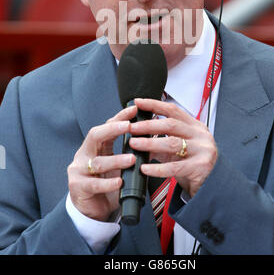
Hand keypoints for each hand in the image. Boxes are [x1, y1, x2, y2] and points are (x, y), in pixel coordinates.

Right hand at [67, 105, 136, 221]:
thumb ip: (129, 151)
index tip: (134, 110)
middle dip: (112, 129)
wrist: (91, 210)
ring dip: (116, 160)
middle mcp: (84, 154)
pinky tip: (119, 182)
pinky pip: (94, 184)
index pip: (106, 126)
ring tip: (132, 159)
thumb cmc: (106, 184)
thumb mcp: (117, 165)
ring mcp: (78, 170)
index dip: (119, 117)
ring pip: (98, 162)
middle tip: (129, 126)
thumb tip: (149, 135)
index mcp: (95, 146)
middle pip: (95, 136)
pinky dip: (108, 183)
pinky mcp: (78, 187)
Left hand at [129, 98, 217, 197]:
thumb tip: (137, 138)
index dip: (154, 105)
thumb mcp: (177, 150)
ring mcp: (202, 150)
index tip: (138, 103)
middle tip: (131, 127)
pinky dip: (157, 168)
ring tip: (134, 144)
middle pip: (171, 124)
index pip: (173, 110)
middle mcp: (200, 135)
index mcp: (195, 126)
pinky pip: (175, 167)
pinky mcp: (200, 167)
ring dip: (150, 143)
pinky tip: (145, 168)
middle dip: (148, 125)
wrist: (214, 186)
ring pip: (172, 143)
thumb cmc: (194, 165)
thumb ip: (160, 143)